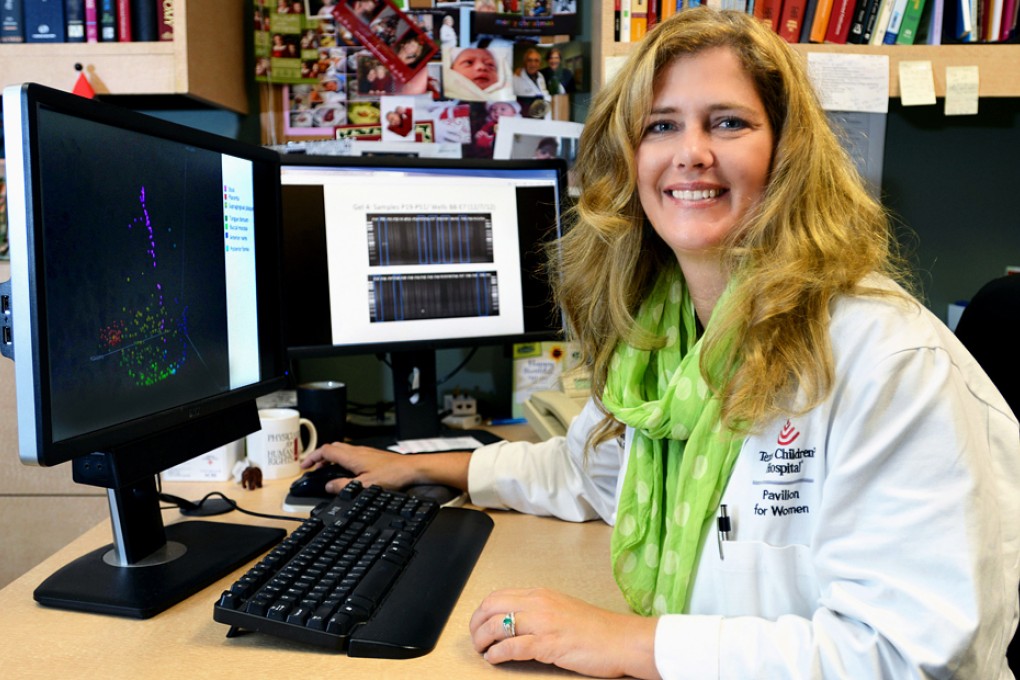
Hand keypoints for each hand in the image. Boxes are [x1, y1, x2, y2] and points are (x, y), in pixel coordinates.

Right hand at [301, 442, 416, 492]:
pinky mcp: (372, 456)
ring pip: (341, 450)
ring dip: (330, 458)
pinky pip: (351, 454)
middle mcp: (357, 451)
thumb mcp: (364, 485)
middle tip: (313, 468)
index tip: (305, 466)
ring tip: (326, 470)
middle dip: (320, 457)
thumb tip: (328, 486)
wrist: (410, 469)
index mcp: (352, 456)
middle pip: (332, 448)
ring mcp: (365, 452)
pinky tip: (345, 470)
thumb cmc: (392, 475)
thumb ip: (344, 486)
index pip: (325, 451)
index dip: (312, 457)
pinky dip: (341, 460)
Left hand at [469, 587, 658, 678]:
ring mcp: (543, 623)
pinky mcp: (548, 643)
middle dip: (476, 624)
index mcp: (541, 594)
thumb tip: (515, 621)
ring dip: (482, 640)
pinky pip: (512, 646)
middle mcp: (539, 603)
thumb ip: (539, 610)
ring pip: (497, 626)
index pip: (498, 595)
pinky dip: (497, 653)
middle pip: (491, 607)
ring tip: (482, 651)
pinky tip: (494, 658)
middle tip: (475, 640)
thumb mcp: (562, 609)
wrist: (621, 639)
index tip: (477, 624)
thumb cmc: (597, 629)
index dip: (481, 611)